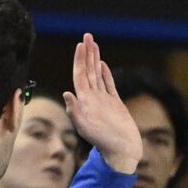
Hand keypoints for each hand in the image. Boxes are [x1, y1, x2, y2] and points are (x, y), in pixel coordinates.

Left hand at [63, 34, 142, 176]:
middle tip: (87, 36)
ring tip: (93, 44)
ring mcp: (103, 100)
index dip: (79, 60)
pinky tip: (103, 64)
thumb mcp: (86, 128)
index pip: (80, 75)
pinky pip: (108, 85)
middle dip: (87, 53)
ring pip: (97, 75)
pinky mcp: (115, 104)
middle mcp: (92, 98)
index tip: (81, 45)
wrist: (120, 152)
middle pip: (87, 71)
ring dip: (95, 59)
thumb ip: (75, 111)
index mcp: (85, 101)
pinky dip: (105, 73)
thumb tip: (67, 93)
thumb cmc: (103, 143)